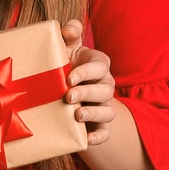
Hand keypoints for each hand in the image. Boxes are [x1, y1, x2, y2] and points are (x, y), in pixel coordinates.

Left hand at [62, 19, 115, 146]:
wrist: (60, 94)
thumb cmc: (64, 65)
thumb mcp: (66, 47)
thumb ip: (69, 34)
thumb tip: (68, 29)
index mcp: (98, 65)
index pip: (100, 65)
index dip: (87, 72)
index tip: (69, 78)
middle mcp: (105, 85)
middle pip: (105, 89)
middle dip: (87, 92)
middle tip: (68, 96)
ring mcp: (103, 106)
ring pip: (107, 111)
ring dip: (94, 113)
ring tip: (77, 115)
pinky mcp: (98, 125)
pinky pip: (105, 133)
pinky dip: (98, 137)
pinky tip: (87, 139)